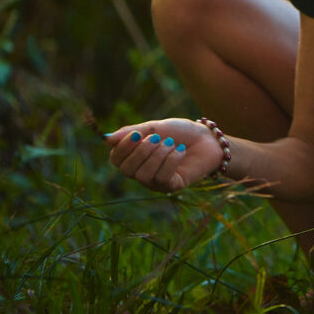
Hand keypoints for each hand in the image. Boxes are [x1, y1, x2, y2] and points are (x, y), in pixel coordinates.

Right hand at [104, 118, 224, 192]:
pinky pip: (162, 179)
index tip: (137, 134)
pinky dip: (171, 161)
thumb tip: (106, 140)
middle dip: (141, 151)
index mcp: (135, 156)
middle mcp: (142, 172)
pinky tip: (180, 150)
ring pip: (144, 176)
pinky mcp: (171, 187)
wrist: (207, 139)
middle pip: (127, 170)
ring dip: (158, 155)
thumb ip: (132, 133)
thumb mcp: (155, 127)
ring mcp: (156, 182)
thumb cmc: (180, 132)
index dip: (123, 148)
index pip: (116, 159)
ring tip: (171, 143)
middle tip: (157, 138)